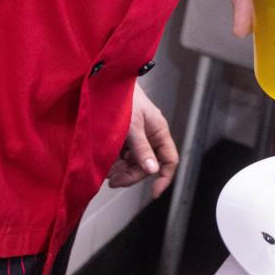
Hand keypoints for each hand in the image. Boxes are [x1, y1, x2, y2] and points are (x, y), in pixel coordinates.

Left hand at [107, 82, 178, 198]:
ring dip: (121, 170)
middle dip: (132, 175)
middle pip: (147, 165)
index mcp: (158, 131)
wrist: (106, 82)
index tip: (154, 192)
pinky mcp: (124, 136)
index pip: (169, 159)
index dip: (165, 177)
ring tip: (107, 172)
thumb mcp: (132, 126)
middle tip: (115, 180)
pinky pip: (123, 156)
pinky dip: (115, 162)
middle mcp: (150, 135)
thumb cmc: (123, 98)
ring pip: (133, 162)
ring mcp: (137, 137)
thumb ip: (142, 148)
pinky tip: (105, 164)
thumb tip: (152, 170)